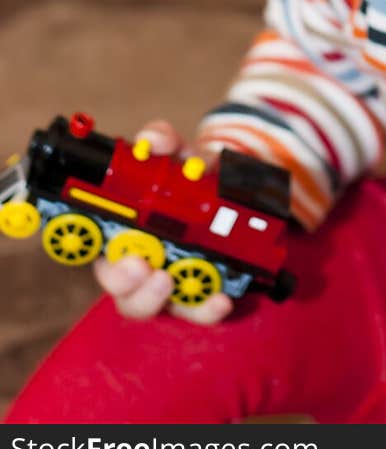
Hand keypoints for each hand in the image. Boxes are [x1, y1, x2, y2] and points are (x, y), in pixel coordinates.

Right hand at [93, 119, 232, 325]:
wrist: (231, 189)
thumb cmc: (192, 174)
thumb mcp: (181, 153)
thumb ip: (166, 142)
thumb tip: (153, 140)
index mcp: (122, 223)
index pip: (94, 244)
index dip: (93, 250)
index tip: (116, 250)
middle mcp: (137, 257)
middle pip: (118, 284)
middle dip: (125, 281)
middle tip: (144, 269)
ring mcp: (164, 278)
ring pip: (148, 304)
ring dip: (157, 299)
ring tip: (172, 283)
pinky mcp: (193, 292)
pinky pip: (194, 308)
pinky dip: (206, 308)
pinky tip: (221, 300)